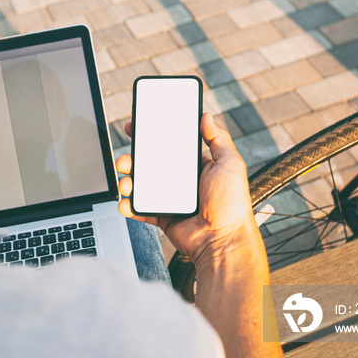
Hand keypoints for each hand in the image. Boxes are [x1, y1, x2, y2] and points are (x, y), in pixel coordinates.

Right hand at [116, 112, 258, 268]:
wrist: (223, 240)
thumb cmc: (232, 204)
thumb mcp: (230, 163)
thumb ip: (218, 138)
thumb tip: (206, 116)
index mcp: (196, 166)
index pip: (170, 146)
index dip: (153, 136)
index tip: (137, 128)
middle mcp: (182, 181)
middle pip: (150, 164)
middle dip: (133, 159)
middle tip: (126, 159)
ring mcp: (170, 199)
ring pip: (142, 186)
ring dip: (129, 182)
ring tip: (126, 183)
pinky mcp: (163, 217)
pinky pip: (141, 209)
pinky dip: (130, 206)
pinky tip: (125, 203)